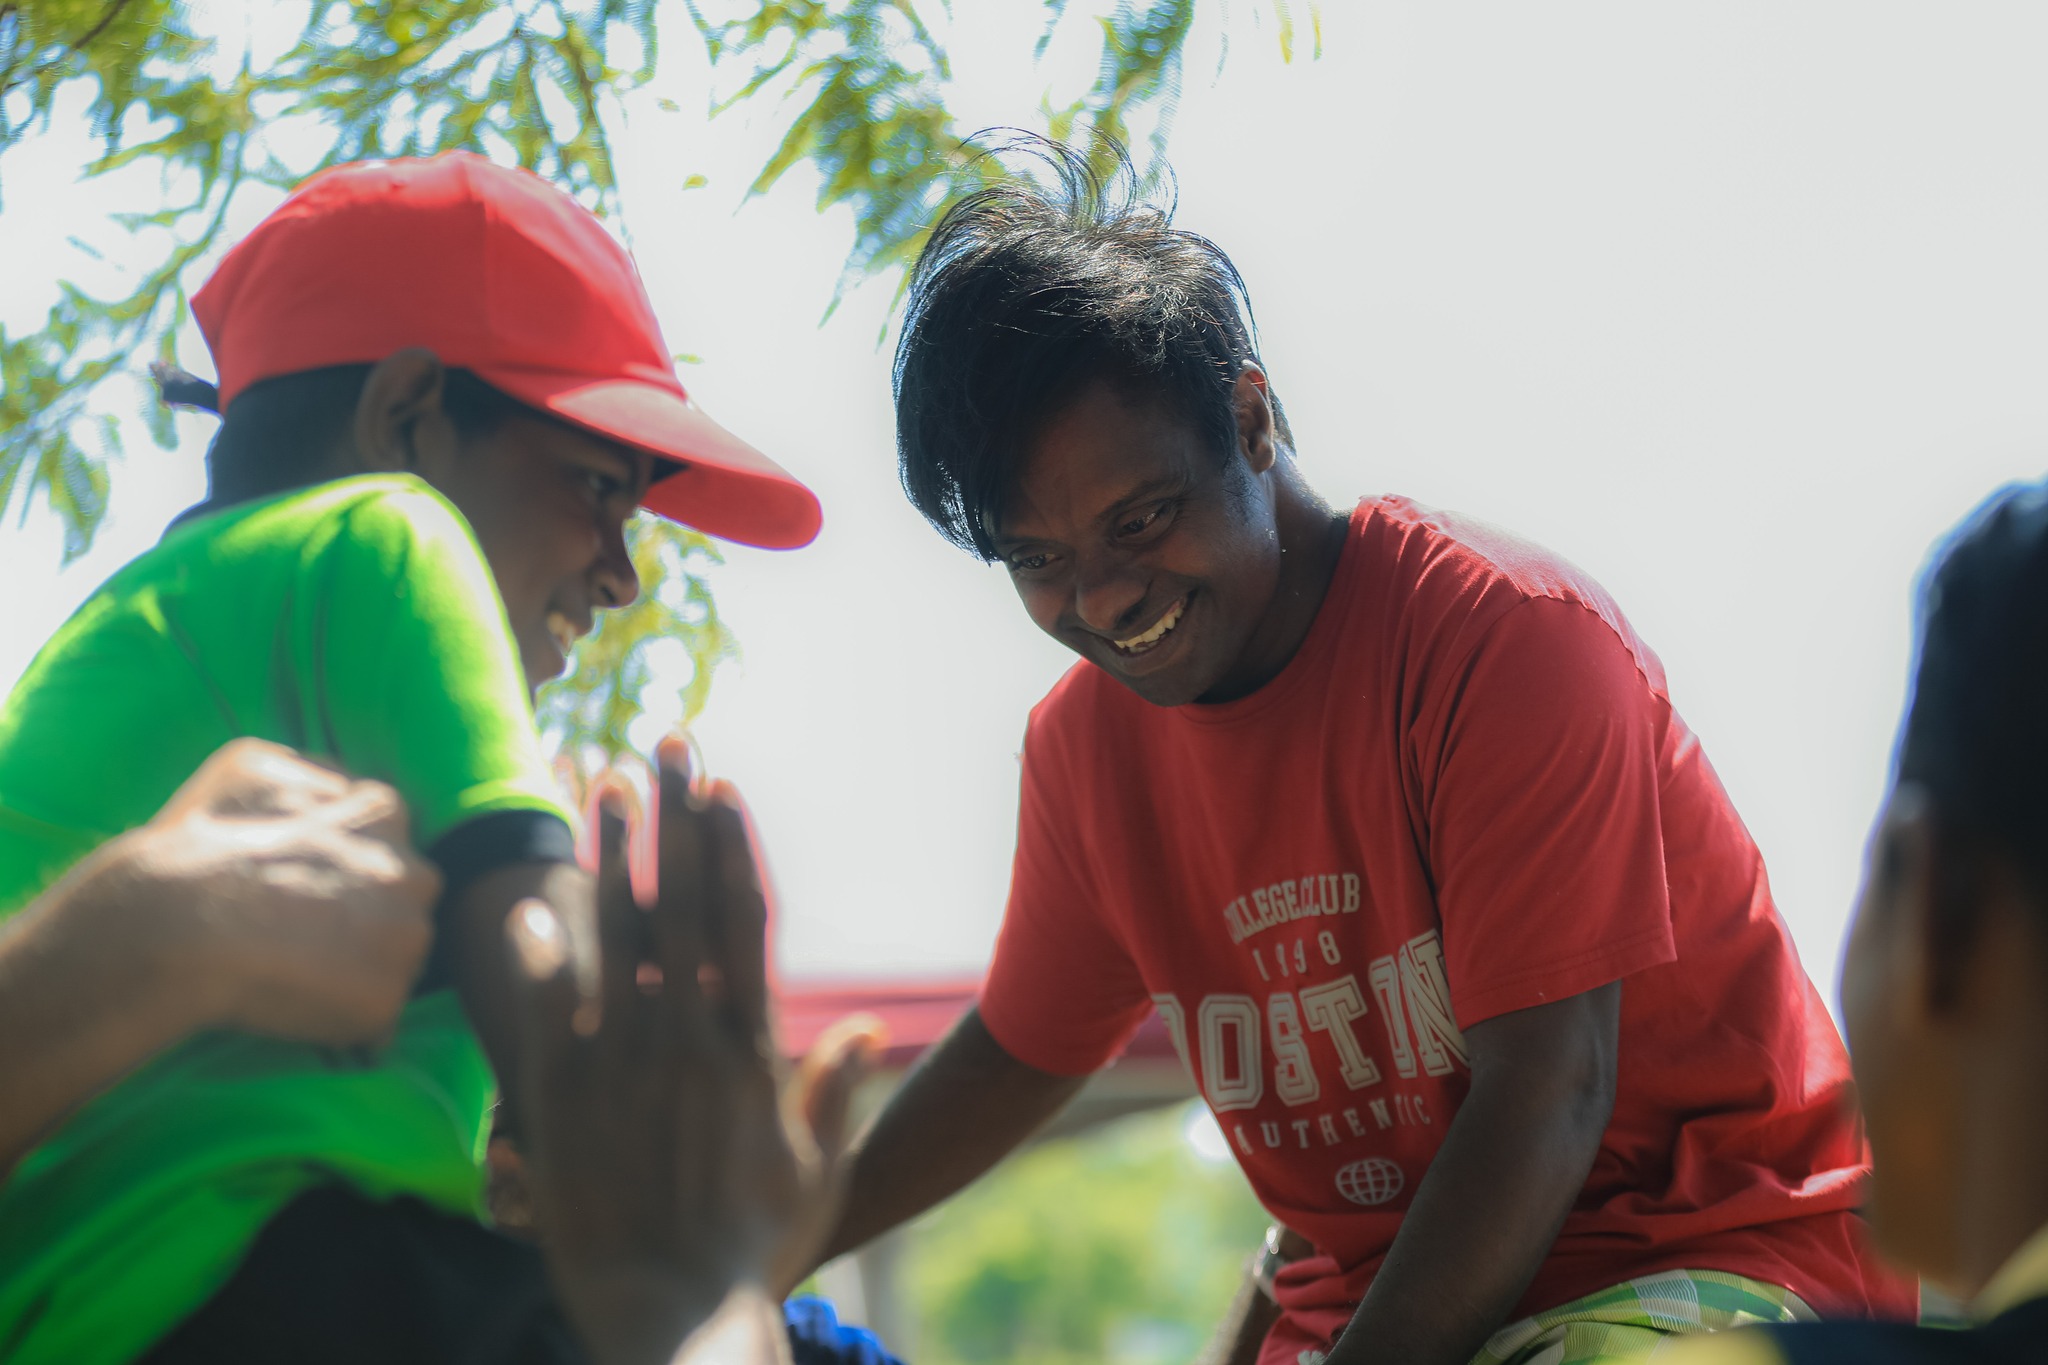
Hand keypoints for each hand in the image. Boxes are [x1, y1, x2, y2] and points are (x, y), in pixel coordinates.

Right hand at [118, 737, 439, 1043]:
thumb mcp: (254, 768)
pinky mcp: (384, 1000)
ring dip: (364, 961)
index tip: (311, 882)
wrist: (178, 924)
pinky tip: (295, 1003)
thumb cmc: (206, 843)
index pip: (391, 838)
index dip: (351, 865)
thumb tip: (338, 793)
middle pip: (407, 894)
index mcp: (384, 815)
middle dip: (370, 909)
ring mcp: (404, 940)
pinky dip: (345, 1012)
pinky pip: (376, 1012)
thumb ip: (312, 779)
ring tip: (297, 966)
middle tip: (307, 927)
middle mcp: (410, 874)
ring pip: (399, 953)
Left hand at [506, 742, 876, 1364]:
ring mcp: (621, 1062)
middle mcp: (686, 1037)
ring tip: (600, 784)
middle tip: (663, 744)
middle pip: (678, 900)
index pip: (742, 918)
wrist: (673, 1318)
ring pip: (613, 933)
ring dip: (607, 853)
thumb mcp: (816, 1176)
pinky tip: (529, 904)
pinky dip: (539, 955)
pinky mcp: (562, 1099)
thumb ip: (832, 1096)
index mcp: (750, 1046)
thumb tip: (865, 1032)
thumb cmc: (753, 1255)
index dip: (730, 844)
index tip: (722, 786)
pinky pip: (546, 1009)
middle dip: (671, 814)